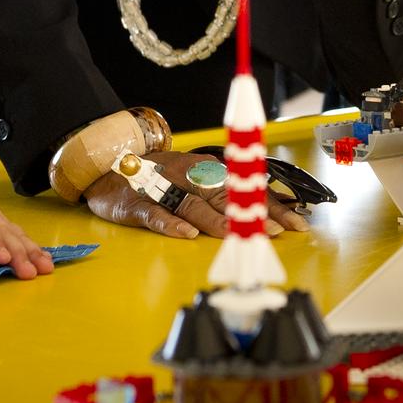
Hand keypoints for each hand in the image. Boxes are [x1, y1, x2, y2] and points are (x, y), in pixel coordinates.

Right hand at [83, 152, 309, 238]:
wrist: (106, 167)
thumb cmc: (157, 176)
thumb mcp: (193, 176)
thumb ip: (224, 191)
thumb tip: (267, 207)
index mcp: (205, 168)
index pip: (245, 187)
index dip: (271, 204)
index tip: (297, 223)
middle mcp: (188, 175)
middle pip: (225, 196)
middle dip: (253, 215)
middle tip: (277, 233)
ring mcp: (162, 188)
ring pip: (193, 204)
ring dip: (217, 222)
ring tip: (237, 236)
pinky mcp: (137, 203)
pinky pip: (156, 213)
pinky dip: (171, 223)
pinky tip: (186, 234)